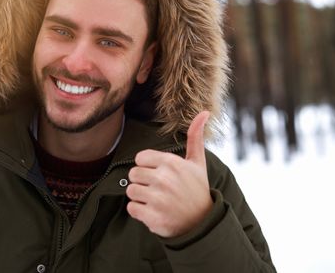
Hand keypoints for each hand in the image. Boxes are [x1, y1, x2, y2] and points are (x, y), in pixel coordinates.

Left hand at [126, 111, 212, 237]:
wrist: (202, 222)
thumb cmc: (197, 189)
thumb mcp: (197, 162)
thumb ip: (195, 137)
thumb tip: (203, 112)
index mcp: (171, 163)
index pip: (140, 158)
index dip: (147, 166)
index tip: (159, 174)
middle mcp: (164, 179)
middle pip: (133, 174)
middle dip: (142, 182)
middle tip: (158, 189)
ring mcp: (158, 199)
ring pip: (130, 191)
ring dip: (140, 197)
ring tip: (156, 200)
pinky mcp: (152, 217)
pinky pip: (131, 208)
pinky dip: (140, 212)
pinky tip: (154, 211)